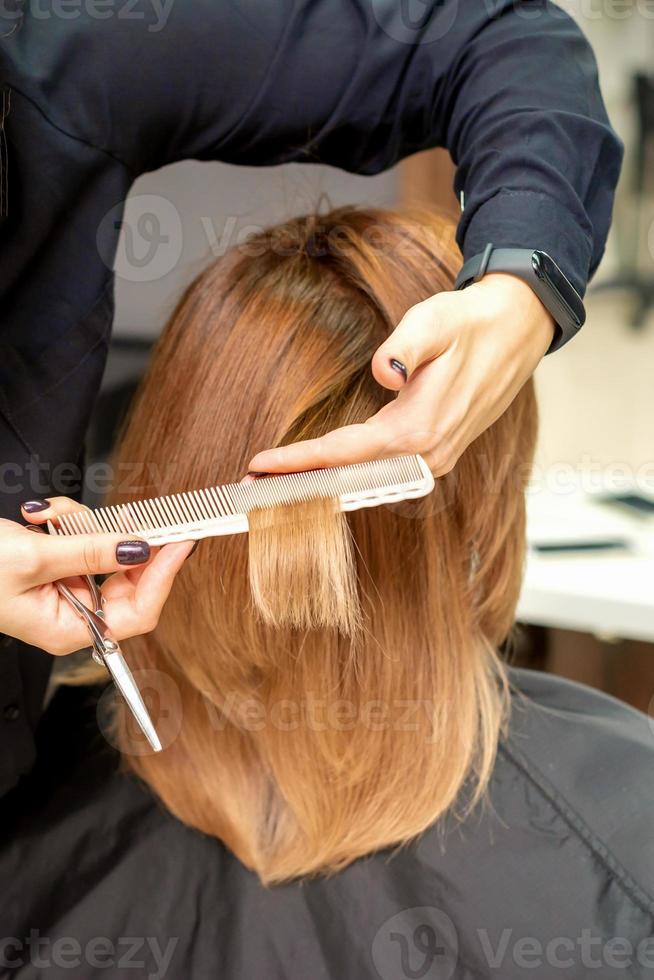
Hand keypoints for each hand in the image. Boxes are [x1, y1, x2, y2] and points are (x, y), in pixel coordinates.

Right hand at [0, 496, 193, 654]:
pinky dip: (70, 519)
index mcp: (68, 629)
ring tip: (50, 515)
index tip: (182, 543)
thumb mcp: (33, 558)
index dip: (164, 578)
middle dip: (122, 542)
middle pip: (129, 579)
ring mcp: (67, 587)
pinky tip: (42, 515)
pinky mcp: (59, 564)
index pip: (139, 612)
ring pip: (106, 550)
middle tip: (137, 515)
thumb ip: (90, 552)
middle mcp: (73, 613)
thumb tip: (141, 549)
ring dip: (84, 524)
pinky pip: (84, 538)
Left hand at [248, 274, 553, 475]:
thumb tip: (383, 372)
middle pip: (350, 479)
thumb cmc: (470, 323)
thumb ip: (404, 346)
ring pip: (367, 479)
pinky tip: (323, 472)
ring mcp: (435, 459)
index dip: (299, 460)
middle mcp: (427, 456)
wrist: (518, 329)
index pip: (344, 453)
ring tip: (277, 482)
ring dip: (322, 482)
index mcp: (418, 429)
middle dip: (300, 482)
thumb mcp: (434, 320)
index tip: (260, 465)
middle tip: (252, 486)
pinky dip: (348, 475)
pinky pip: (383, 472)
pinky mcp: (437, 453)